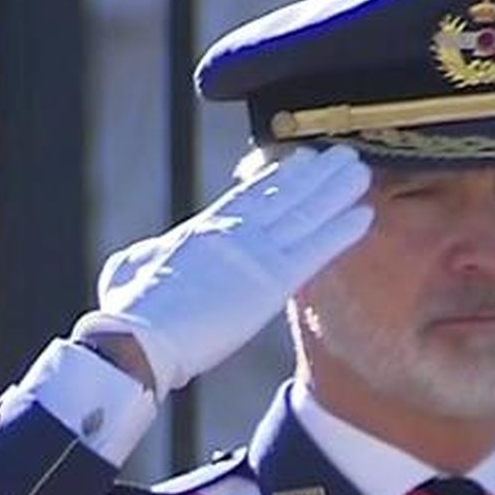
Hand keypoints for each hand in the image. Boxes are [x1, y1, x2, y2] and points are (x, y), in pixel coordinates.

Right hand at [72, 145, 372, 398]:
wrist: (138, 339)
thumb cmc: (129, 314)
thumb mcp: (129, 270)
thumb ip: (146, 257)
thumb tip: (145, 257)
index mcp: (202, 231)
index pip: (248, 196)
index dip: (278, 177)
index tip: (301, 160)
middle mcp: (232, 234)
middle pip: (283, 196)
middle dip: (316, 174)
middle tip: (343, 155)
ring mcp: (253, 254)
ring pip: (304, 214)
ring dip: (336, 191)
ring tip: (361, 170)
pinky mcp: (270, 281)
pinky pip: (315, 250)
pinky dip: (341, 231)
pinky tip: (365, 215)